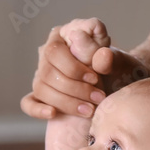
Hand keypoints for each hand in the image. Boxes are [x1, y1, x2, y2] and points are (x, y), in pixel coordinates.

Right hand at [20, 18, 149, 119]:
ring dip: (66, 102)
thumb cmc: (117, 67)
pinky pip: (28, 103)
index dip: (74, 67)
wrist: (121, 84)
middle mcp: (48, 53)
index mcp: (63, 36)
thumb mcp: (117, 56)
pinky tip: (53, 113)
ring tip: (90, 109)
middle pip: (47, 71)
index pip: (55, 50)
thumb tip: (86, 43)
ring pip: (42, 89)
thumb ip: (103, 51)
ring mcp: (42, 74)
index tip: (96, 77)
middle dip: (74, 88)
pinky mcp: (41, 95)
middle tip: (99, 97)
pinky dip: (38, 109)